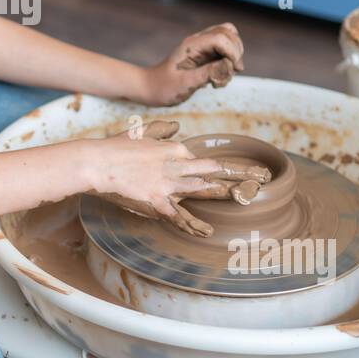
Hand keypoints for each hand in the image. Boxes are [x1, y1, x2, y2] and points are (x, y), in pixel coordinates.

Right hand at [88, 118, 268, 237]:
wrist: (97, 162)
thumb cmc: (115, 148)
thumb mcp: (141, 133)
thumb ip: (162, 130)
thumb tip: (177, 126)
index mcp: (174, 150)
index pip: (203, 160)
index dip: (224, 167)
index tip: (241, 173)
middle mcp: (176, 165)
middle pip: (213, 170)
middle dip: (240, 173)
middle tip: (261, 178)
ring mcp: (167, 184)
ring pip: (203, 189)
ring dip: (225, 193)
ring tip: (247, 198)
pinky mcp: (156, 201)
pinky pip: (178, 216)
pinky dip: (192, 224)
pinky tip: (207, 231)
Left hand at [143, 22, 244, 106]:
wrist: (150, 88)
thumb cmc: (164, 87)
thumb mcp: (185, 83)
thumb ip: (207, 73)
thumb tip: (229, 65)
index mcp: (192, 45)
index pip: (221, 37)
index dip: (232, 52)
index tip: (232, 70)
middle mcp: (199, 42)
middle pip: (229, 33)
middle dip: (236, 52)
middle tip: (229, 73)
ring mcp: (202, 48)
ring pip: (229, 40)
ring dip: (233, 57)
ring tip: (222, 77)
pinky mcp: (205, 56)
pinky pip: (224, 52)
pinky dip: (228, 64)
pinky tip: (217, 79)